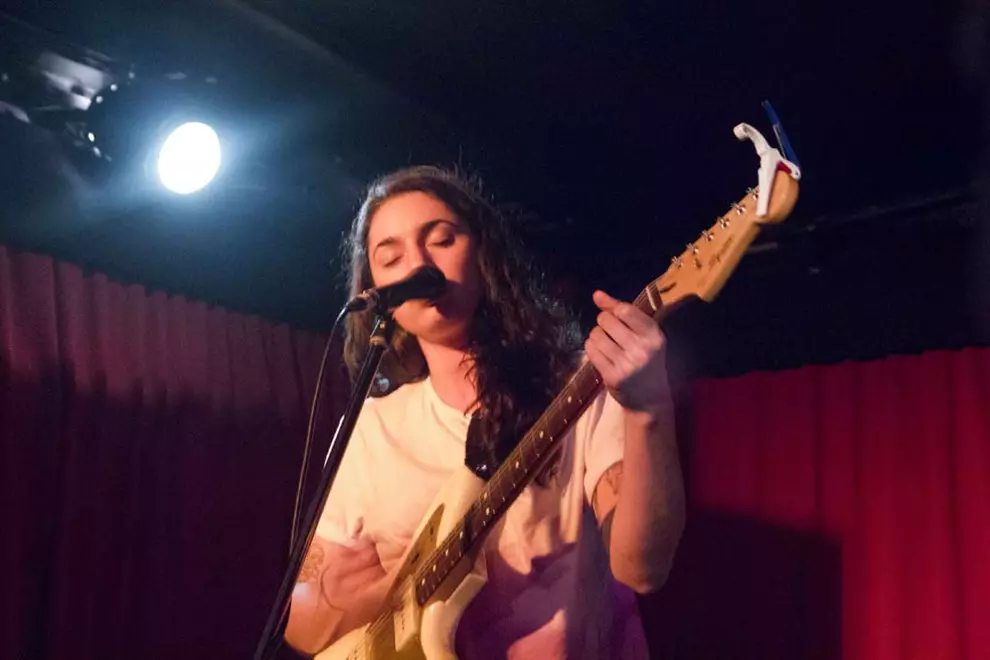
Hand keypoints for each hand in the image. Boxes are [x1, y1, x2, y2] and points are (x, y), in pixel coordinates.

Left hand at [584, 290, 671, 414]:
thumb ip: (621, 311)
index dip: (614, 310)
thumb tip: (596, 294)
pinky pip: (591, 351)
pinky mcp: (612, 377)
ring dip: (597, 336)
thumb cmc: (646, 360)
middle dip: (604, 323)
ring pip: (596, 335)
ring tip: (608, 345)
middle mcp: (642, 350)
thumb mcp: (644, 335)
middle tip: (613, 333)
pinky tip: (602, 354)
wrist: (650, 399)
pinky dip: (592, 348)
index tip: (617, 317)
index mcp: (654, 336)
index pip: (625, 310)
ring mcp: (627, 365)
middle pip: (606, 320)